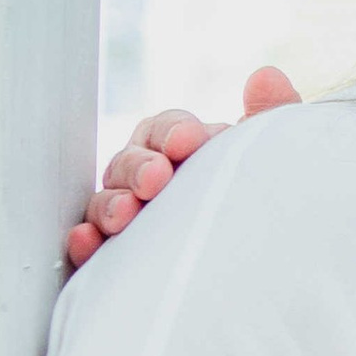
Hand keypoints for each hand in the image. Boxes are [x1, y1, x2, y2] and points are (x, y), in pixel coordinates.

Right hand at [64, 66, 299, 266]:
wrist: (265, 280)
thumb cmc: (261, 209)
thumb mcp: (272, 164)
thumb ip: (270, 118)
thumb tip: (266, 75)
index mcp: (184, 155)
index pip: (167, 131)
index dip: (175, 132)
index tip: (190, 142)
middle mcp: (150, 184)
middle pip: (129, 162)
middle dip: (140, 167)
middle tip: (156, 180)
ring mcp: (129, 222)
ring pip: (105, 202)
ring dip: (110, 204)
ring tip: (124, 215)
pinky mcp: (113, 262)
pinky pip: (88, 248)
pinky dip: (83, 241)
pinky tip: (88, 240)